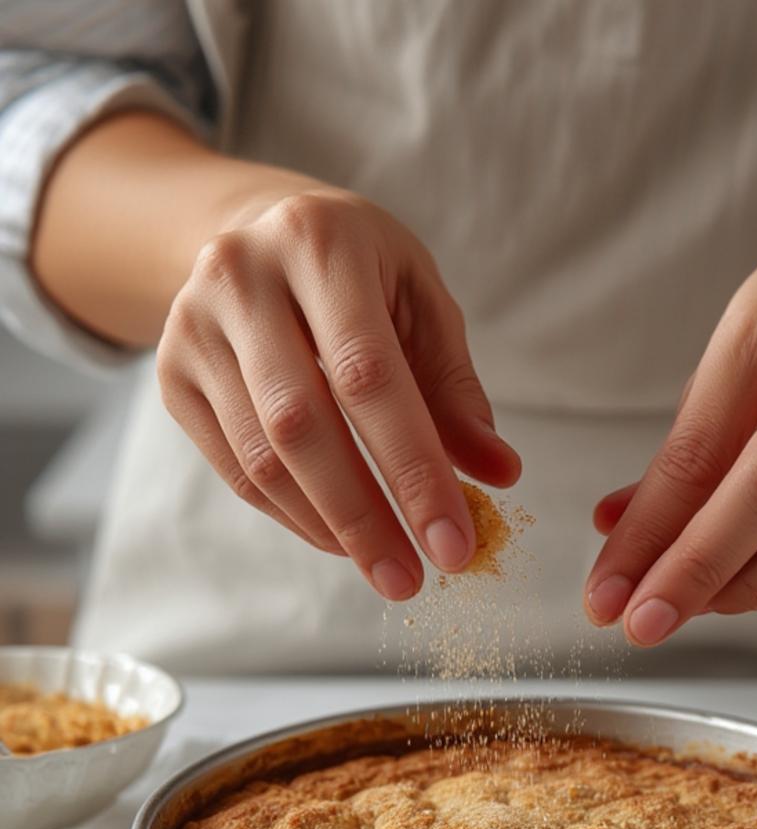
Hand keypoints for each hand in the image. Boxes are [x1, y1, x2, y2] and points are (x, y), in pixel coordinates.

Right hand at [157, 185, 519, 598]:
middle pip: (302, 425)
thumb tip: (499, 474)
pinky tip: (338, 538)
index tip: (453, 542)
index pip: (370, 377)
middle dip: (364, 518)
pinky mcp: (171, 374)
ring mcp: (192, 327)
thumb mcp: (419, 303)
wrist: (255, 233)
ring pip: (260, 457)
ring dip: (328, 527)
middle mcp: (241, 276)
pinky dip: (293, 516)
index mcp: (320, 243)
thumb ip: (455, 389)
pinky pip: (235, 470)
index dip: (414, 469)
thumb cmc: (358, 274)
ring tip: (384, 566)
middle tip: (411, 580)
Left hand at [584, 197, 756, 644]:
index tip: (610, 594)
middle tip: (644, 620)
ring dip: (750, 586)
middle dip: (703, 573)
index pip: (732, 451)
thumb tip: (618, 533)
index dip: (665, 534)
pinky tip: (745, 585)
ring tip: (688, 604)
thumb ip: (686, 447)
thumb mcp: (735, 347)